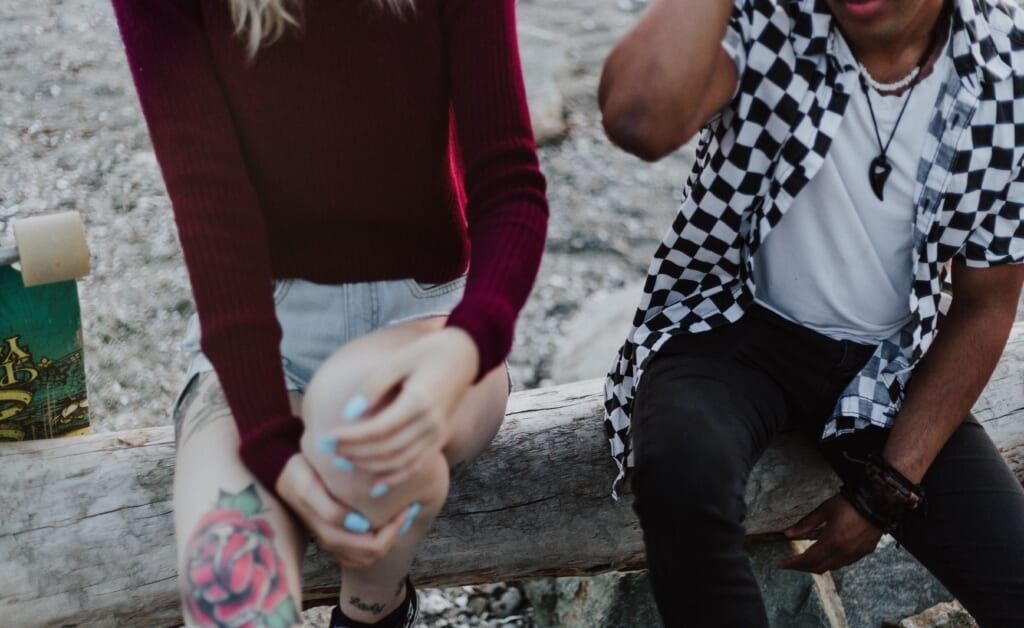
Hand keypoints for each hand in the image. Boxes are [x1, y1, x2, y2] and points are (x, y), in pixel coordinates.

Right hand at [275, 454, 405, 567]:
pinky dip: (377, 546)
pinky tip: (387, 526)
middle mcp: (331, 541)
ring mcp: (332, 543)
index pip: (369, 542)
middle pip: (372, 553)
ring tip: (401, 517)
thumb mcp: (308, 486)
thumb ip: (328, 509)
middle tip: (408, 511)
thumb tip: (360, 524)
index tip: (407, 505)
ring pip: (368, 558)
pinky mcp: (333, 541)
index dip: (393, 528)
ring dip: (389, 541)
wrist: (283, 476)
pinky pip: (359, 557)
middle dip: (395, 534)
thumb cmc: (299, 474)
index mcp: (328, 529)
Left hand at [324, 327, 479, 484]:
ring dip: (369, 466)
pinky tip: (375, 486)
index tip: (327, 437)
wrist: (465, 355)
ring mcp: (437, 434)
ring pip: (400, 462)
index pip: (379, 429)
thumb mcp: (397, 360)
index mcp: (419, 402)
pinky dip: (395, 477)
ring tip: (342, 462)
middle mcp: (431, 424)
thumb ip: (372, 386)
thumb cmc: (427, 352)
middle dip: (354, 452)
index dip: (351, 437)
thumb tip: (349, 414)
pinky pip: (416, 465)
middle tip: (326, 449)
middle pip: (387, 449)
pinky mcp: (439, 439)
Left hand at [776, 494, 882, 573]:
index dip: (793, 564)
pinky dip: (830, 561)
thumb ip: (806, 524)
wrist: (878, 502)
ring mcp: (855, 554)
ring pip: (831, 567)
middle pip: (819, 567)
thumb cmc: (849, 504)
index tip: (781, 565)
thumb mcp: (824, 510)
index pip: (808, 559)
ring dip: (816, 565)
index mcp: (832, 542)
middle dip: (802, 567)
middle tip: (791, 563)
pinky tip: (825, 554)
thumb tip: (788, 533)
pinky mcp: (864, 552)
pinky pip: (843, 563)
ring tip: (805, 559)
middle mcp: (844, 552)